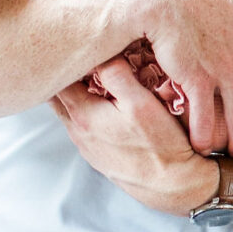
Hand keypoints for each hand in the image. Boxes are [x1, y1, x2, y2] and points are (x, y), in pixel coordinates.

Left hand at [52, 60, 218, 213]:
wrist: (176, 187)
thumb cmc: (162, 146)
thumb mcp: (140, 103)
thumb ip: (116, 75)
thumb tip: (101, 52)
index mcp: (82, 116)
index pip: (57, 79)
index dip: (65, 59)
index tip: (76, 45)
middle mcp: (78, 133)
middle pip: (57, 96)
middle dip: (64, 76)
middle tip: (79, 56)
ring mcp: (87, 147)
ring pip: (70, 112)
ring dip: (76, 93)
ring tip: (93, 76)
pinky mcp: (100, 157)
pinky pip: (85, 127)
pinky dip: (88, 111)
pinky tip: (107, 105)